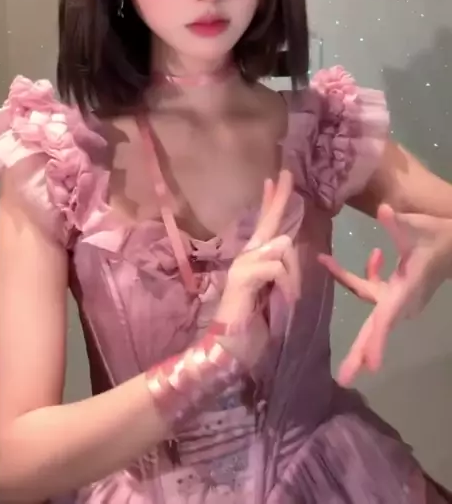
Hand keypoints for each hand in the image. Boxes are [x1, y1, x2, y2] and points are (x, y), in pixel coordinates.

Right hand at [214, 169, 297, 365]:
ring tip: (287, 296)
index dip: (272, 201)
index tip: (277, 178)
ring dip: (292, 275)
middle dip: (279, 198)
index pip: (266, 224)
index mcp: (256, 259)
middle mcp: (247, 256)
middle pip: (268, 222)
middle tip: (285, 173)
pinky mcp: (242, 278)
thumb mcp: (277, 292)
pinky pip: (275, 267)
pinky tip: (282, 298)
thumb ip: (281, 269)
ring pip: (281, 249)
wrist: (231, 349)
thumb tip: (286, 241)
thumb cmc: (253, 324)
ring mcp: (242, 265)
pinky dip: (286, 284)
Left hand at [318, 204, 451, 385]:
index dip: (378, 342)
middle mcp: (401, 301)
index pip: (387, 319)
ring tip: (327, 267)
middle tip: (343, 378)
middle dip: (360, 353)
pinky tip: (375, 254)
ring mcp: (400, 299)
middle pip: (376, 329)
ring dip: (351, 291)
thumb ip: (397, 223)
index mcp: (404, 291)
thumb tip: (383, 210)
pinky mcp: (399, 292)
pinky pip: (375, 291)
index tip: (370, 366)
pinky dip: (367, 275)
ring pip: (372, 311)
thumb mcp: (417, 226)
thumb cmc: (437, 236)